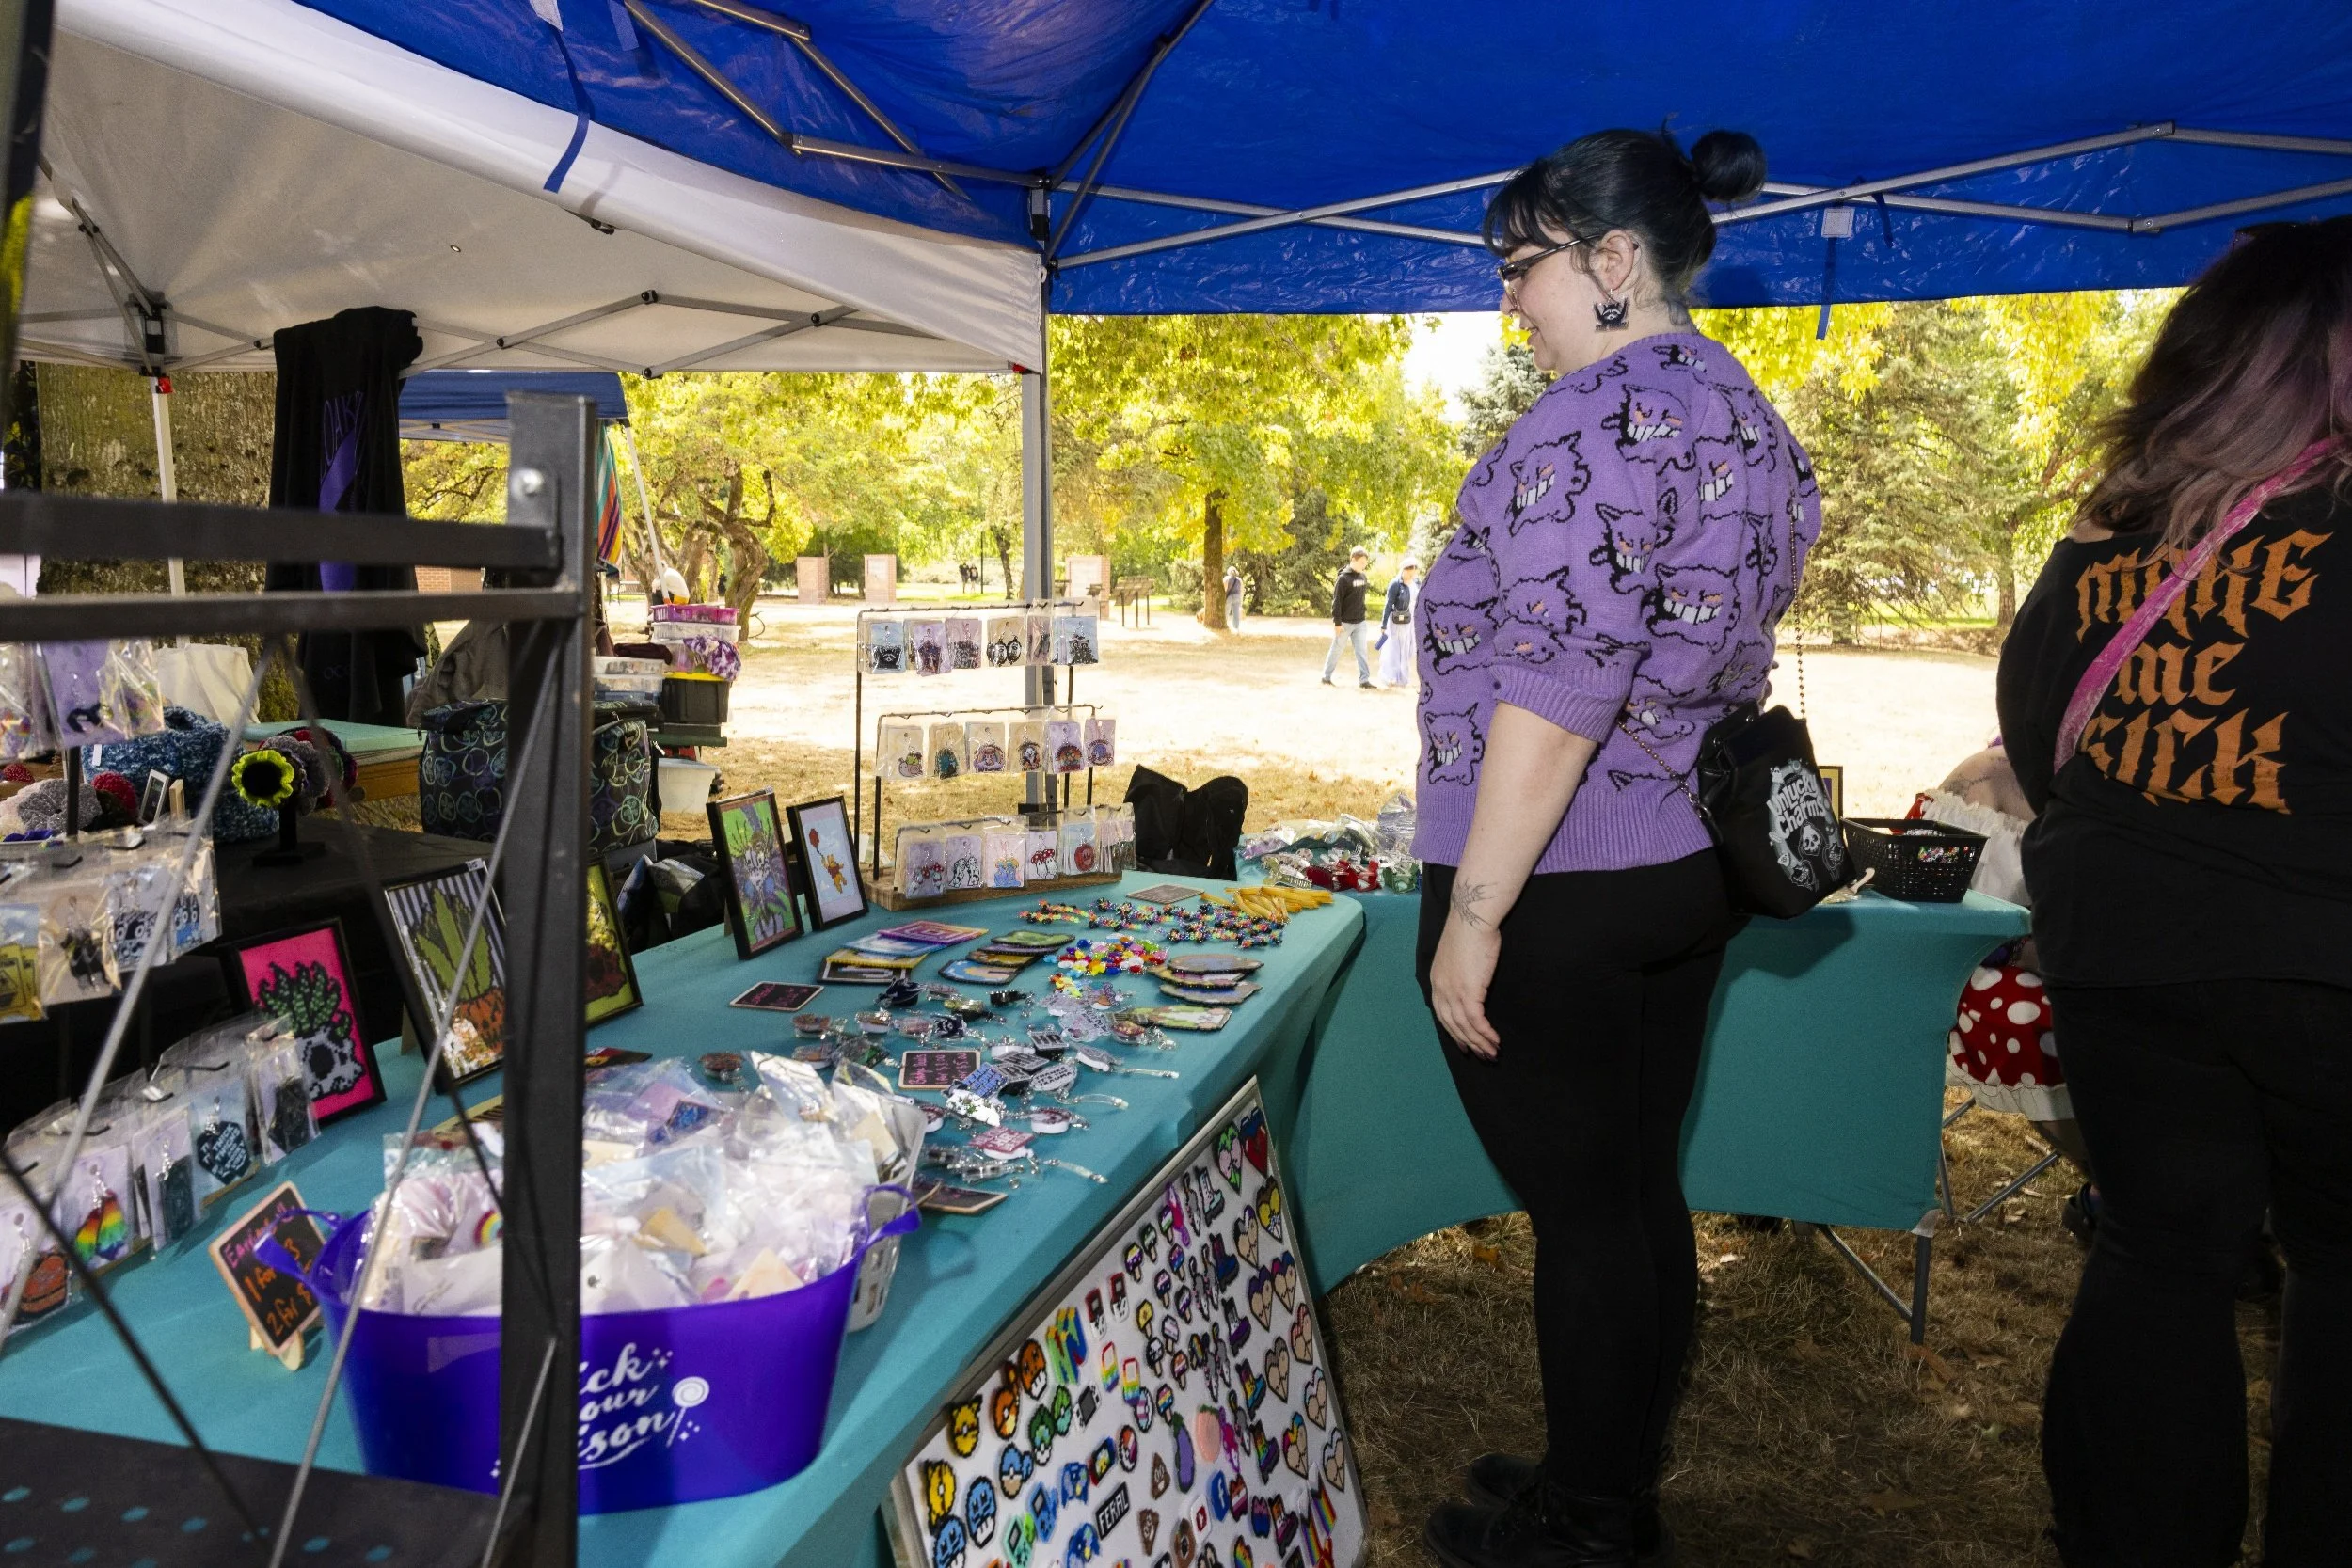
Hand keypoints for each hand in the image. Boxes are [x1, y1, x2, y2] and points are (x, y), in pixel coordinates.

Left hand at [1429, 916, 1501, 1058]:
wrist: (1472, 920)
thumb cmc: (1470, 933)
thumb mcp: (1457, 957)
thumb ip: (1459, 973)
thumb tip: (1469, 983)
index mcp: (1436, 981)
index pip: (1442, 1015)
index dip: (1454, 1032)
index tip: (1464, 1044)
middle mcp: (1441, 990)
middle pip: (1452, 1025)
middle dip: (1468, 1043)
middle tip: (1482, 1055)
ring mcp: (1453, 992)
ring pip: (1465, 1026)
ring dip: (1480, 1042)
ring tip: (1492, 1053)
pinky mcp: (1469, 992)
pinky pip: (1476, 1021)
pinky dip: (1485, 1033)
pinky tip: (1495, 1040)